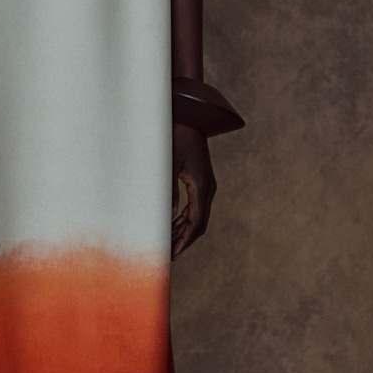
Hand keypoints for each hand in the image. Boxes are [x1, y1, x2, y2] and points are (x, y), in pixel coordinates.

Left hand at [171, 124, 214, 257]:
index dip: (184, 241)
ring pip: (197, 216)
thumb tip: (164, 217)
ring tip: (167, 243)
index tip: (172, 254)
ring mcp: (205, 184)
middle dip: (183, 240)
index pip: (196, 223)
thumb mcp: (168, 164)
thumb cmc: (176, 137)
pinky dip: (184, 218)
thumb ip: (167, 191)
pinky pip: (194, 206)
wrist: (190, 117)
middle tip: (168, 255)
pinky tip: (171, 225)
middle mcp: (208, 188)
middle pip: (198, 223)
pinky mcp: (200, 180)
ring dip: (183, 230)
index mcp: (202, 186)